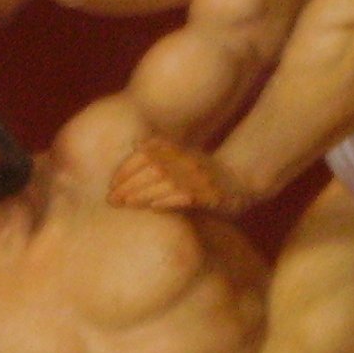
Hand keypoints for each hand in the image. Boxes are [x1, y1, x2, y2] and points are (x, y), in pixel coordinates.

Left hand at [107, 136, 251, 213]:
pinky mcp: (212, 194)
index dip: (125, 169)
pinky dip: (169, 201)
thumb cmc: (202, 173)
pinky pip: (188, 196)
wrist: (242, 179)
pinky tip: (154, 207)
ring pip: (167, 182)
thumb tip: (133, 145)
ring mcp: (200, 177)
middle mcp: (187, 160)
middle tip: (111, 199)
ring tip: (126, 203)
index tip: (110, 185)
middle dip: (129, 184)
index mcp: (177, 150)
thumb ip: (158, 155)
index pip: (145, 155)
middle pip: (152, 169)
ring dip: (143, 194)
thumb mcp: (180, 158)